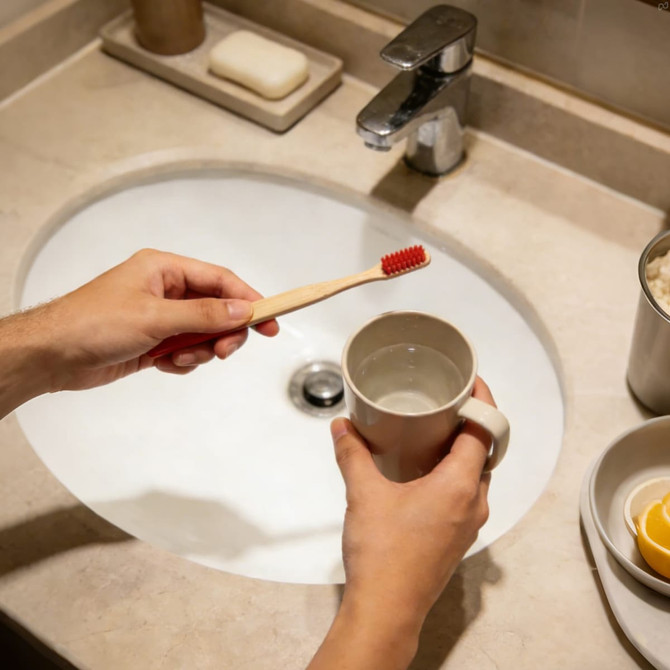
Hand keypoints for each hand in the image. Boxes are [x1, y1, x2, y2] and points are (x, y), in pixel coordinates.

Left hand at [4, 249, 278, 399]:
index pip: (220, 280)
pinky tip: (163, 364)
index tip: (271, 320)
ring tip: (180, 358)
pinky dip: (183, 361)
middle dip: (223, 332)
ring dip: (200, 350)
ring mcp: (161, 317)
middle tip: (224, 350)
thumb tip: (243, 310)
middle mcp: (166, 291)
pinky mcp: (155, 342)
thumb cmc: (93, 323)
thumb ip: (204, 314)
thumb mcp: (155, 317)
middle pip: (216, 309)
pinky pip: (186, 351)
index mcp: (165, 269)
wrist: (53, 356)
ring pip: (204, 334)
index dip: (249, 299)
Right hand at [308, 378, 493, 669]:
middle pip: (486, 451)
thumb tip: (343, 427)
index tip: (472, 382)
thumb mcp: (364, 494)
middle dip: (472, 422)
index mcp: (459, 486)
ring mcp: (469, 523)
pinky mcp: (458, 538)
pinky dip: (456, 472)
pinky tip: (427, 470)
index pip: (485, 431)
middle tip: (449, 400)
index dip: (483, 401)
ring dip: (464, 450)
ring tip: (436, 430)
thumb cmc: (383, 553)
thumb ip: (353, 455)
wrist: (387, 609)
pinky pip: (466, 493)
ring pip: (477, 474)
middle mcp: (473, 503)